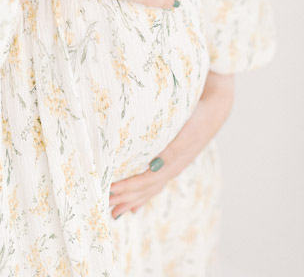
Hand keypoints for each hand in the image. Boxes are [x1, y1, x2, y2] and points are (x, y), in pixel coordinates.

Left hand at [108, 70, 234, 218]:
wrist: (214, 108)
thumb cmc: (197, 118)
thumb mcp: (185, 133)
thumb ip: (171, 151)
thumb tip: (154, 167)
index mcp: (172, 163)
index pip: (144, 181)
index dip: (126, 188)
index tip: (109, 189)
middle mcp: (172, 168)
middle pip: (145, 189)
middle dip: (125, 198)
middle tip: (105, 205)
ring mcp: (173, 166)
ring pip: (150, 189)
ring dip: (133, 200)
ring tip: (117, 210)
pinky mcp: (173, 160)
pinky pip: (156, 183)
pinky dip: (145, 194)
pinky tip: (138, 203)